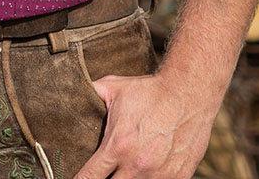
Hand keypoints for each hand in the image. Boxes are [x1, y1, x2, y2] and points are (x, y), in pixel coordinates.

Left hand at [73, 71, 218, 178]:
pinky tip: (145, 171)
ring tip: (125, 169)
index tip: (77, 178)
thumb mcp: (113, 88)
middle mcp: (137, 165)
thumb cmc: (148, 91)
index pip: (90, 177)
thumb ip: (90, 96)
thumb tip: (71, 97)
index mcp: (117, 146)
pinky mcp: (179, 177)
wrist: (188, 93)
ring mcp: (159, 175)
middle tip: (104, 171)